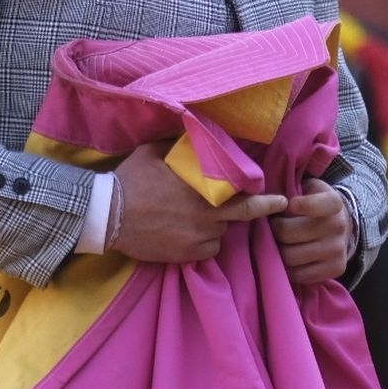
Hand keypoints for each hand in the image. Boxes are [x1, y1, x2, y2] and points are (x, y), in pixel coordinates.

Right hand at [110, 141, 286, 262]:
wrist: (107, 215)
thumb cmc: (131, 179)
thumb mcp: (154, 151)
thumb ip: (179, 144)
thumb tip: (193, 132)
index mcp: (201, 188)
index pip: (242, 192)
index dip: (261, 194)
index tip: (280, 197)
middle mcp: (205, 214)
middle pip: (243, 215)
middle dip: (262, 210)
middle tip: (278, 206)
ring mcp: (196, 237)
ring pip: (221, 234)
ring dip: (218, 225)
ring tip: (201, 217)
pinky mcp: (184, 255)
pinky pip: (208, 250)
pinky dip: (205, 243)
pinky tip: (191, 233)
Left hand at [271, 178, 352, 284]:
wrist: (343, 226)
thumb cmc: (316, 205)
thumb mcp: (310, 189)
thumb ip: (294, 190)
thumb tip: (270, 203)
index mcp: (333, 203)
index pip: (316, 204)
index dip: (298, 205)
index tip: (288, 204)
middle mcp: (338, 226)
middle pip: (288, 233)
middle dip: (274, 230)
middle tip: (271, 227)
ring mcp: (337, 250)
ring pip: (290, 256)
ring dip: (277, 250)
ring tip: (277, 243)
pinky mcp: (335, 269)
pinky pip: (300, 275)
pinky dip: (288, 269)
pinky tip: (287, 258)